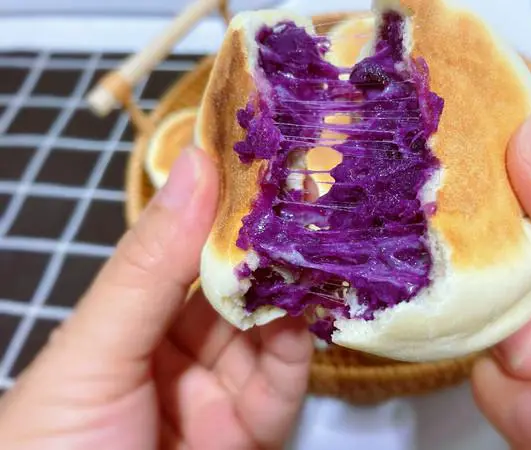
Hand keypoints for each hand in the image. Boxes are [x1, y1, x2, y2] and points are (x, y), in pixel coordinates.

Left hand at [0, 146, 312, 449]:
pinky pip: (286, 374)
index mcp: (128, 318)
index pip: (179, 246)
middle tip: (308, 181)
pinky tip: (312, 305)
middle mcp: (176, 344)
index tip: (256, 148)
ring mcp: (219, 385)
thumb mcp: (92, 353)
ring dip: (292, 281)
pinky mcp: (256, 426)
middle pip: (230, 278)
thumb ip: (147, 267)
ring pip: (267, 319)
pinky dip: (302, 339)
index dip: (215, 199)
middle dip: (266, 235)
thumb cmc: (54, 449)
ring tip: (321, 233)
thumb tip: (196, 164)